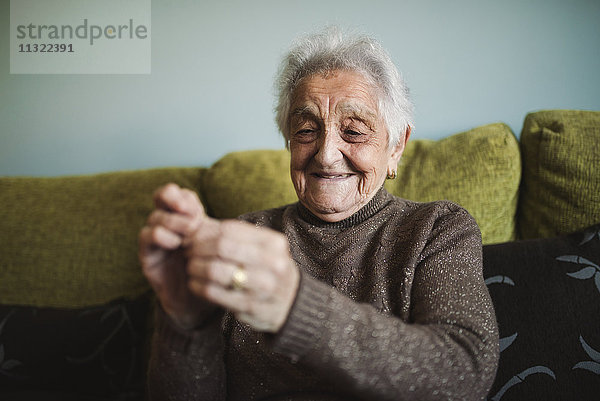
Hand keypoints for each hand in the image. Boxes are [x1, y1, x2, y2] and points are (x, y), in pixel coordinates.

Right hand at [139, 183, 216, 329]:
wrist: (197, 301)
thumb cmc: (209, 270)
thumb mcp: (215, 246)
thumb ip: (213, 228)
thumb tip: (212, 214)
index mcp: (184, 218)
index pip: (177, 193)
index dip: (183, 196)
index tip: (197, 209)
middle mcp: (167, 225)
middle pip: (161, 197)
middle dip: (176, 201)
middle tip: (194, 216)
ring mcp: (155, 239)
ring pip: (155, 217)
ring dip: (173, 221)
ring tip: (189, 232)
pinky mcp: (147, 255)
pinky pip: (146, 237)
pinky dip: (160, 235)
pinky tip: (175, 244)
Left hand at [186, 219, 299, 332]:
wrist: (292, 304)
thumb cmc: (268, 270)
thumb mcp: (261, 249)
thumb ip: (233, 237)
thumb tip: (196, 226)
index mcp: (274, 243)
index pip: (230, 229)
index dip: (205, 232)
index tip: (192, 237)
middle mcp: (273, 262)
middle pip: (222, 247)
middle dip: (199, 248)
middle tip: (188, 252)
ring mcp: (264, 287)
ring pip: (217, 271)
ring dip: (196, 267)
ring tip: (190, 268)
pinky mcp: (252, 307)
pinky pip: (216, 293)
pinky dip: (199, 286)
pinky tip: (195, 284)